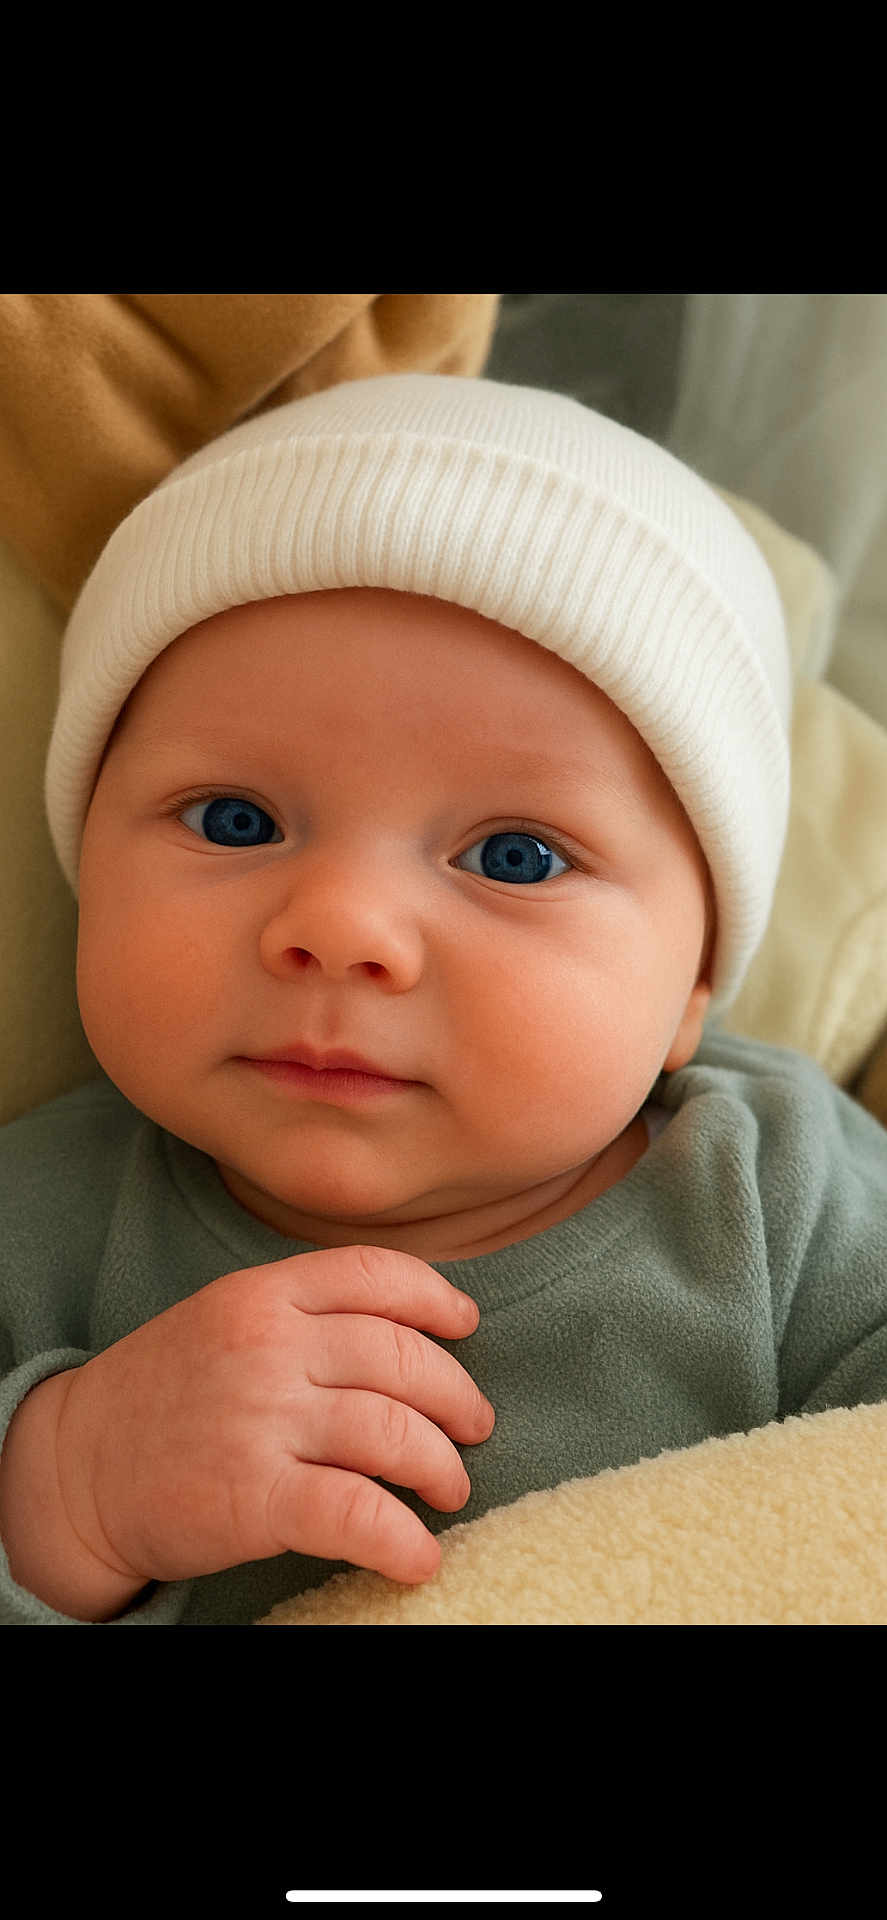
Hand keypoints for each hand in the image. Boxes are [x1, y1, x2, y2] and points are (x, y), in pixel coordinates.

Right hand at [54, 1244, 493, 1587]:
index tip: (465, 1326)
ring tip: (449, 1489)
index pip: (373, 1275)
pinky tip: (419, 1556)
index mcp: (262, 1295)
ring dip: (442, 1469)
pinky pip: (358, 1516)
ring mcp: (262, 1421)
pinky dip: (404, 1541)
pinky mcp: (255, 1498)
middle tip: (473, 1426)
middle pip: (402, 1359)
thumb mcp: (223, 1319)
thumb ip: (303, 1313)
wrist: (76, 1470)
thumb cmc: (162, 1394)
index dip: (434, 1299)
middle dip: (456, 1396)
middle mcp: (267, 1348)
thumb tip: (411, 1328)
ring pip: (394, 1435)